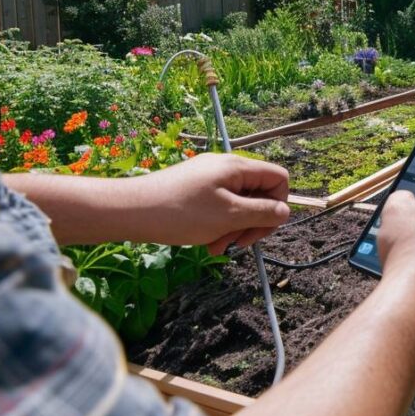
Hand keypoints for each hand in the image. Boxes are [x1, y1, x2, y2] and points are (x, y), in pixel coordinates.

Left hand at [129, 153, 290, 253]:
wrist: (130, 211)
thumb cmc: (180, 213)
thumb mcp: (229, 216)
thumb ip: (262, 213)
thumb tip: (285, 211)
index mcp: (237, 168)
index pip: (278, 179)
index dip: (277, 205)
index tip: (260, 228)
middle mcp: (225, 167)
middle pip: (258, 193)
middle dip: (252, 222)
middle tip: (236, 244)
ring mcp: (208, 177)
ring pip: (237, 203)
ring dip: (234, 228)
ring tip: (216, 248)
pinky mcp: (194, 188)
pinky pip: (218, 206)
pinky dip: (218, 225)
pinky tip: (206, 242)